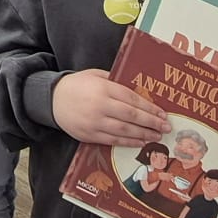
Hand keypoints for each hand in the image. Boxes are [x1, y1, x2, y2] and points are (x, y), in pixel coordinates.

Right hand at [51, 70, 166, 147]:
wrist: (51, 99)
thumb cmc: (76, 85)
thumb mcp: (95, 75)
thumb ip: (115, 81)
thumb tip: (137, 91)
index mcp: (103, 88)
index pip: (132, 99)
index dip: (150, 108)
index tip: (163, 114)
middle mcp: (100, 106)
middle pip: (132, 117)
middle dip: (152, 123)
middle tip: (166, 128)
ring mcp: (94, 123)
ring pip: (124, 131)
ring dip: (143, 135)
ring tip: (156, 137)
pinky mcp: (89, 135)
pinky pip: (113, 140)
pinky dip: (128, 142)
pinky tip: (140, 142)